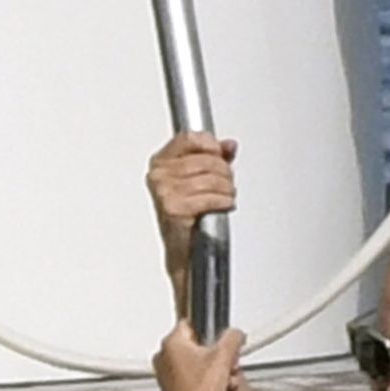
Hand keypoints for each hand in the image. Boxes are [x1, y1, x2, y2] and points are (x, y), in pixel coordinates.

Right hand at [146, 132, 236, 297]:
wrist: (185, 251)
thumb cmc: (190, 217)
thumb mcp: (201, 181)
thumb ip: (216, 159)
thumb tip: (229, 145)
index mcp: (161, 162)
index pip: (190, 139)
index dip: (211, 145)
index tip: (220, 154)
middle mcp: (159, 175)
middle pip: (206, 160)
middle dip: (225, 173)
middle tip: (228, 185)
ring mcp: (165, 192)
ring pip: (211, 178)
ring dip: (227, 189)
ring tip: (227, 197)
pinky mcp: (175, 208)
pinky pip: (210, 197)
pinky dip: (223, 201)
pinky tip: (224, 205)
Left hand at [153, 322, 243, 390]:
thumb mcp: (224, 358)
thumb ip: (232, 338)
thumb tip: (236, 333)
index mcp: (171, 343)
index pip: (192, 323)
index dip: (213, 332)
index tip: (224, 341)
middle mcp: (164, 358)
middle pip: (198, 347)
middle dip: (218, 358)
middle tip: (228, 366)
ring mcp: (168, 376)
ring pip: (198, 366)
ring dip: (216, 374)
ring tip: (225, 383)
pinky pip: (195, 382)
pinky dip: (209, 387)